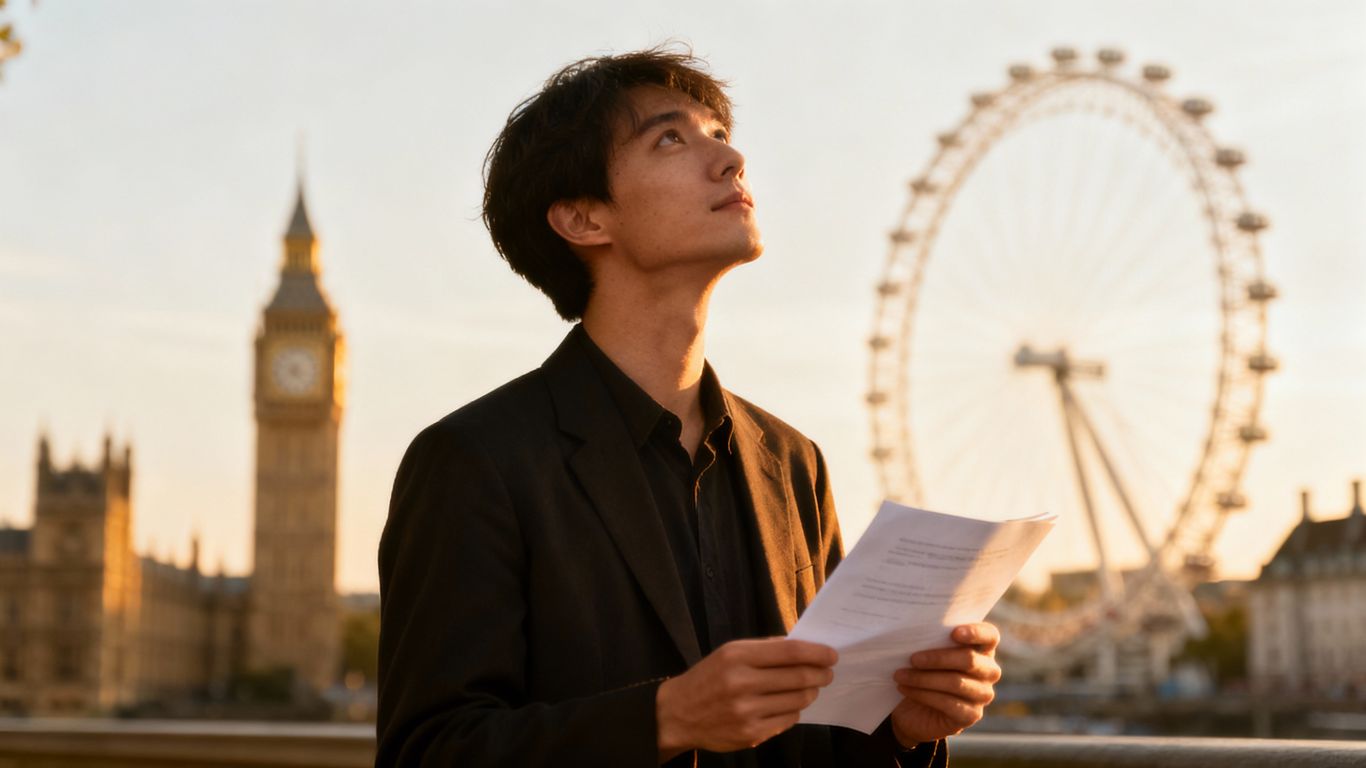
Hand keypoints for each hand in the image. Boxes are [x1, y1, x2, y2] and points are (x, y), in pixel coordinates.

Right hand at [656, 637, 835, 760]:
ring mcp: (746, 712)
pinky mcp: (750, 734)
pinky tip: (789, 705)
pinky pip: (787, 720)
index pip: (790, 652)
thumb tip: (804, 648)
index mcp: (737, 657)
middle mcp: (741, 684)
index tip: (831, 654)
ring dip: (810, 693)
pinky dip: (794, 711)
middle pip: (799, 677)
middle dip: (820, 674)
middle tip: (827, 673)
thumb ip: (764, 649)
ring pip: (797, 700)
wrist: (678, 714)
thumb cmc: (709, 678)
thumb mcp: (729, 652)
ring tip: (809, 688)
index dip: (817, 653)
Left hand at [889, 622, 1000, 746]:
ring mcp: (983, 694)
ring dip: (923, 678)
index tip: (953, 632)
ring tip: (900, 675)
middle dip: (938, 658)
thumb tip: (911, 632)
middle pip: (969, 659)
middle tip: (912, 658)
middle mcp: (989, 671)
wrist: (916, 708)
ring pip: (956, 682)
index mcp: (982, 648)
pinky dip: (923, 694)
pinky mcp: (972, 715)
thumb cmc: (923, 670)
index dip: (975, 632)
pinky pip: (948, 703)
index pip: (989, 635)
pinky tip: (905, 688)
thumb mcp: (927, 651)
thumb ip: (929, 639)